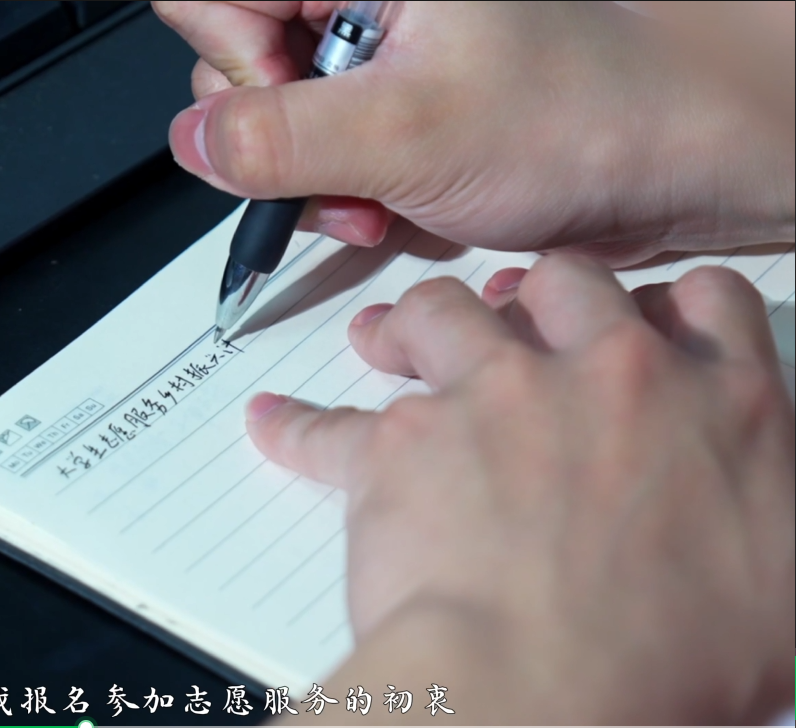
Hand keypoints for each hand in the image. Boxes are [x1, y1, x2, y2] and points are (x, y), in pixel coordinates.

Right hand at [154, 1, 794, 264]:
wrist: (668, 160)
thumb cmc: (582, 112)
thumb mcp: (407, 132)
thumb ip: (280, 139)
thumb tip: (197, 143)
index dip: (231, 62)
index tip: (280, 115)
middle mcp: (362, 4)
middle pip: (237, 62)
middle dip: (277, 143)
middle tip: (335, 173)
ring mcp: (376, 58)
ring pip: (277, 121)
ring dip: (318, 183)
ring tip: (379, 201)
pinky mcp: (393, 106)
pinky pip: (325, 155)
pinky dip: (351, 195)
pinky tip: (397, 206)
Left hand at [245, 256, 794, 722]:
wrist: (551, 693)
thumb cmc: (668, 665)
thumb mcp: (776, 585)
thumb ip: (761, 511)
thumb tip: (760, 518)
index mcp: (718, 405)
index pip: (702, 302)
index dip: (660, 302)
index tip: (627, 320)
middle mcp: (606, 376)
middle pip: (561, 281)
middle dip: (531, 296)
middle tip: (504, 325)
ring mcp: (497, 396)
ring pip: (443, 309)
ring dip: (414, 323)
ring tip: (385, 339)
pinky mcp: (403, 441)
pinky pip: (330, 424)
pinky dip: (299, 425)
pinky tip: (274, 422)